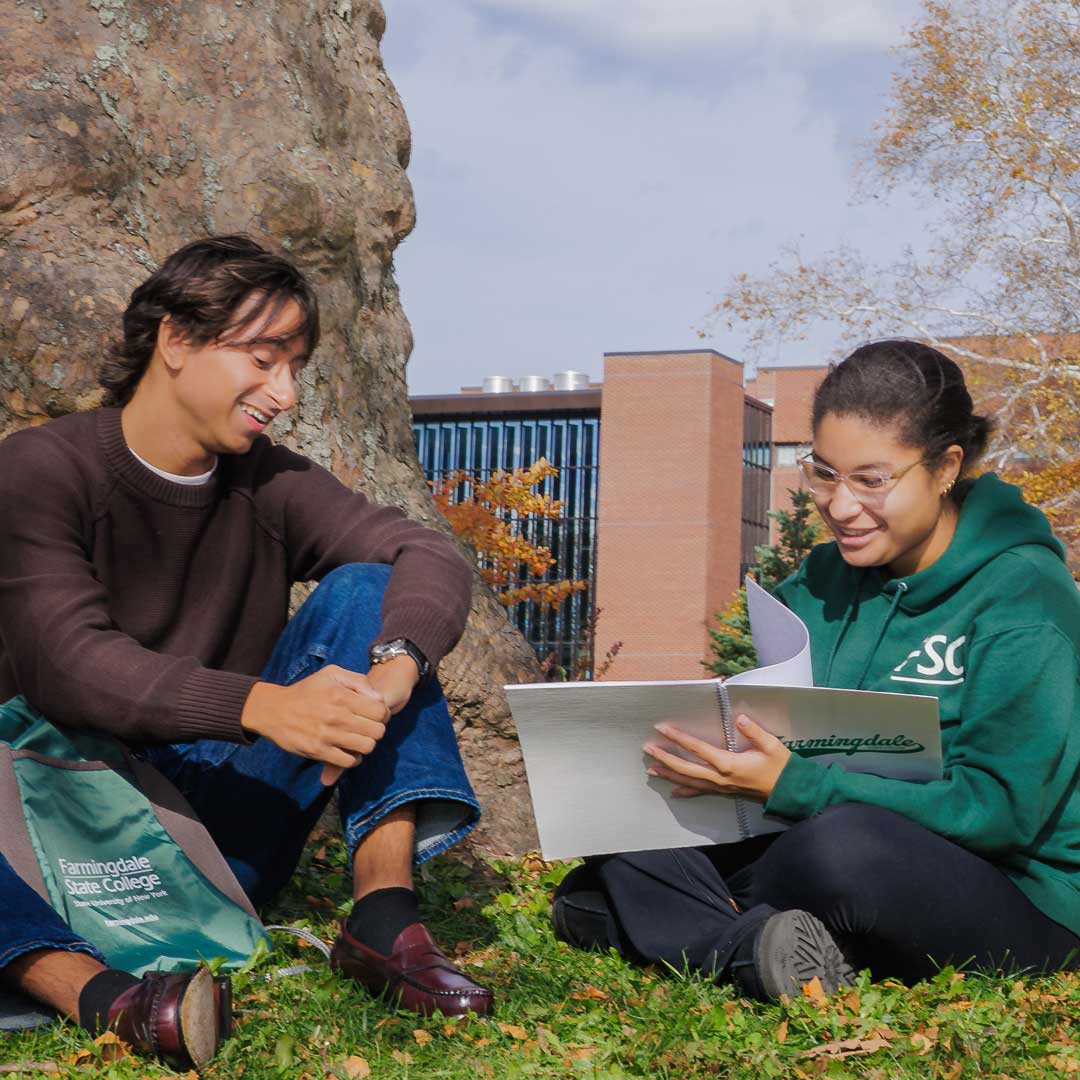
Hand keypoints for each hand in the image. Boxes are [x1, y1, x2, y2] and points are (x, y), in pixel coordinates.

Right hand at [318, 655, 419, 785]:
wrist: (273, 710)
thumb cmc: (306, 691)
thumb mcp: (331, 674)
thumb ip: (358, 681)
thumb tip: (378, 698)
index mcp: (341, 696)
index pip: (380, 711)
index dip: (383, 713)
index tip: (374, 714)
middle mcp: (336, 716)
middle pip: (377, 731)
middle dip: (377, 729)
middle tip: (368, 727)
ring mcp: (327, 736)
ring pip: (366, 747)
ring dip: (366, 744)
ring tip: (359, 738)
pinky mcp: (318, 751)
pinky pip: (348, 762)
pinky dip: (352, 758)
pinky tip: (348, 750)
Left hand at [643, 714, 790, 799]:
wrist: (789, 791)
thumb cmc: (780, 766)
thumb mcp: (771, 745)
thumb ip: (754, 731)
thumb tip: (739, 718)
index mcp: (729, 763)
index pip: (698, 749)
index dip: (679, 738)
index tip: (663, 728)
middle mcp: (721, 777)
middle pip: (686, 768)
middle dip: (666, 758)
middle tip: (648, 749)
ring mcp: (721, 787)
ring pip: (690, 781)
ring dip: (670, 774)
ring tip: (651, 769)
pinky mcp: (724, 792)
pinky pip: (701, 792)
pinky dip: (685, 791)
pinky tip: (673, 792)